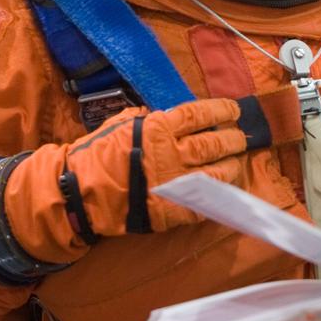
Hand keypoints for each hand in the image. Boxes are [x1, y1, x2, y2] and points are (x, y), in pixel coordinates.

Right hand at [5, 97, 246, 260]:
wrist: (79, 191)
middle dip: (232, 140)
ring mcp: (173, 185)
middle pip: (213, 144)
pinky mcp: (170, 210)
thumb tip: (178, 118)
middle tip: (241, 138)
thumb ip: (154, 120)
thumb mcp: (125, 123)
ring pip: (215, 174)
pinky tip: (221, 191)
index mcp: (159, 128)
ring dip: (230, 167)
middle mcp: (171, 154)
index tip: (234, 110)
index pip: (200, 115)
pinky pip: (201, 204)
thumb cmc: (99, 152)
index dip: (221, 111)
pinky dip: (214, 197)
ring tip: (236, 162)